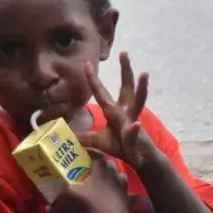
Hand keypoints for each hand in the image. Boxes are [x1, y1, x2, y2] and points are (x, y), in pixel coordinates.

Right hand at [54, 154, 131, 212]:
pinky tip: (121, 200)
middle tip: (96, 170)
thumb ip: (57, 201)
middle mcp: (114, 175)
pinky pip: (130, 196)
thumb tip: (47, 209)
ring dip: (116, 178)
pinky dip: (126, 196)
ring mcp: (124, 187)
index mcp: (100, 170)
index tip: (86, 153)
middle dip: (104, 165)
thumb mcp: (68, 198)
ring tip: (109, 183)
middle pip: (111, 164)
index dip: (92, 152)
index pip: (97, 154)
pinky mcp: (130, 200)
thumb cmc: (87, 203)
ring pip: (122, 177)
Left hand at [81, 53, 150, 168]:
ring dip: (141, 88)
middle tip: (124, 53)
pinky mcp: (137, 137)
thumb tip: (68, 136)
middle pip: (126, 87)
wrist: (139, 159)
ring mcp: (133, 122)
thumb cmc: (121, 146)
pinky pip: (134, 133)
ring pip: (139, 102)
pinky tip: (135, 125)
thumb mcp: (99, 141)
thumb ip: (85, 138)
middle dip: (125, 71)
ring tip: (144, 74)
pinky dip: (134, 130)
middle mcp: (126, 112)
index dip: (94, 79)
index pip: (101, 92)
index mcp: (114, 111)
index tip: (86, 64)